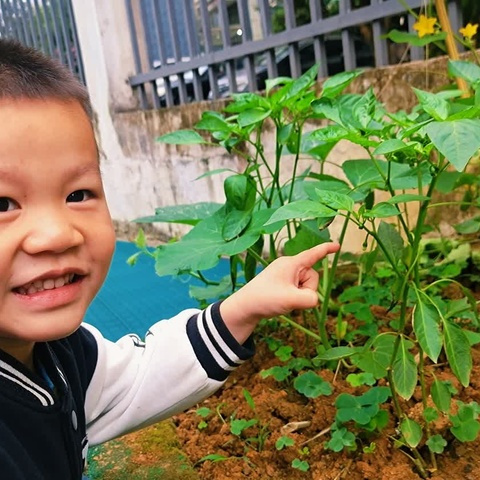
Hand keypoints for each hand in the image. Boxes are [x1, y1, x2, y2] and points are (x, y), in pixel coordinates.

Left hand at [220, 242, 339, 343]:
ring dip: (300, 296)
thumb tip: (315, 300)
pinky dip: (295, 298)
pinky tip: (282, 302)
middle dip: (307, 290)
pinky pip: (299, 291)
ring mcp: (286, 275)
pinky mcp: (283, 284)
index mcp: (291, 263)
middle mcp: (289, 266)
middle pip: (313, 277)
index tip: (338, 245)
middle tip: (288, 297)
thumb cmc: (265, 299)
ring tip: (283, 299)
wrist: (245, 307)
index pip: (313, 254)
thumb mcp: (290, 299)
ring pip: (307, 286)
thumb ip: (310, 299)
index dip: (326, 249)